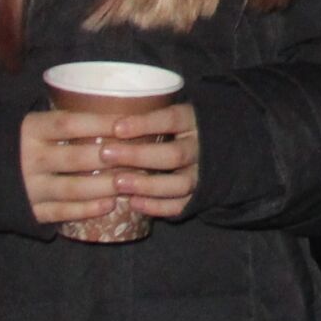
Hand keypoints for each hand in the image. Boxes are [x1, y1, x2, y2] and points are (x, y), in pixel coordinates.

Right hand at [19, 108, 124, 227]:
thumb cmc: (25, 141)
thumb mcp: (38, 124)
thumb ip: (68, 120)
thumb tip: (118, 112)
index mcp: (32, 130)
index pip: (70, 123)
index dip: (101, 123)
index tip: (131, 123)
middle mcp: (29, 158)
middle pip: (76, 157)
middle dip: (112, 158)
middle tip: (143, 157)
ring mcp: (29, 187)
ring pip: (73, 188)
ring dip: (105, 186)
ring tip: (133, 182)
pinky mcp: (30, 210)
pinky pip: (61, 212)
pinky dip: (86, 210)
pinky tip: (110, 204)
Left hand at [103, 100, 200, 220]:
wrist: (218, 148)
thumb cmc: (178, 128)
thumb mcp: (171, 114)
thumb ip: (147, 116)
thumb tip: (103, 116)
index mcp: (194, 122)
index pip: (172, 119)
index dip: (145, 124)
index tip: (116, 128)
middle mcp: (201, 149)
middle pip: (174, 155)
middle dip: (138, 156)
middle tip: (106, 155)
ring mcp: (201, 174)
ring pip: (180, 183)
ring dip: (147, 185)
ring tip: (117, 183)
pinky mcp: (198, 195)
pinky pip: (181, 205)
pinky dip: (157, 206)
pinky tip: (133, 203)